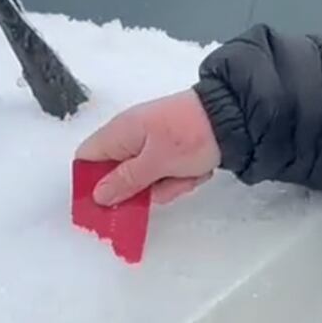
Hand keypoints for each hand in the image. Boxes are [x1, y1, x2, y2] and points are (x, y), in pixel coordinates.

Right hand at [74, 89, 223, 205]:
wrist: (235, 116)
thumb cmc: (190, 136)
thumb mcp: (156, 162)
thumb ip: (125, 181)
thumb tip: (96, 196)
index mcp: (119, 132)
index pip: (86, 159)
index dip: (91, 184)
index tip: (106, 205)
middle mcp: (132, 137)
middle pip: (120, 176)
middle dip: (144, 189)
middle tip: (165, 184)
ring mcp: (155, 144)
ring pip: (148, 180)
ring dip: (170, 184)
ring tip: (189, 173)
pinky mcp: (175, 150)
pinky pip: (170, 174)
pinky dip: (185, 176)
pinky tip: (200, 168)